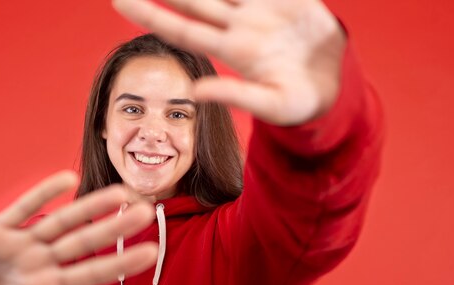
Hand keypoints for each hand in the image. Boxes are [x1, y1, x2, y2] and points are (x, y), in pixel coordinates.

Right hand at [0, 171, 156, 284]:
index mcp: (51, 283)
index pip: (92, 273)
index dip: (120, 263)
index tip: (152, 252)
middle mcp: (44, 258)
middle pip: (83, 241)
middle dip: (113, 229)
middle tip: (146, 213)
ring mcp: (24, 242)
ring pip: (61, 221)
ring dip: (88, 207)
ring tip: (119, 193)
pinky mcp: (0, 227)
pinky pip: (24, 208)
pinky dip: (43, 194)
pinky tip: (68, 179)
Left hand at [113, 0, 345, 125]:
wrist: (335, 88)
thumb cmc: (300, 105)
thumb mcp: (270, 105)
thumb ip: (235, 96)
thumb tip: (195, 92)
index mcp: (233, 51)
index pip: (182, 30)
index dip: (150, 15)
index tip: (117, 2)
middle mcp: (240, 28)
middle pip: (194, 1)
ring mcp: (261, 12)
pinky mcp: (287, 0)